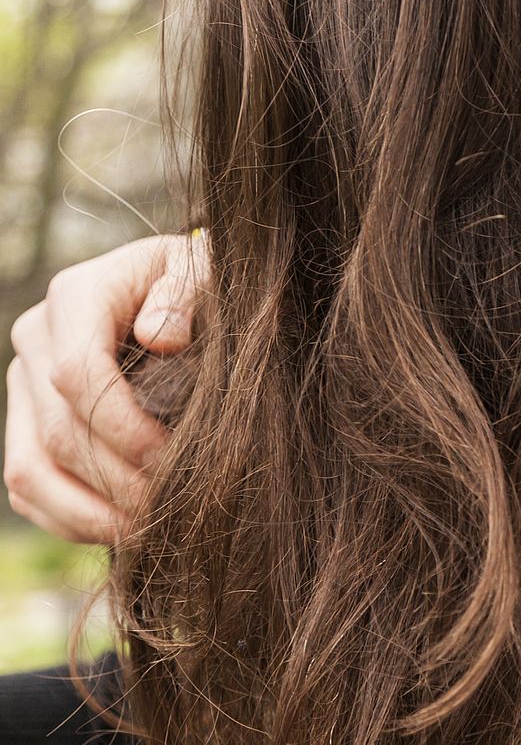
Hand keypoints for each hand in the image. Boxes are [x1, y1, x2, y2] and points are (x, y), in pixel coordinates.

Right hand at [4, 233, 203, 541]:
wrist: (185, 291)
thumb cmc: (206, 282)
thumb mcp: (209, 273)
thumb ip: (185, 296)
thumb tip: (161, 337)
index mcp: (76, 296)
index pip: (76, 373)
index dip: (123, 425)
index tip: (173, 456)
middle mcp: (36, 339)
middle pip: (58, 430)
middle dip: (118, 479)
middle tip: (176, 505)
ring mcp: (25, 385)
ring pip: (30, 470)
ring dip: (89, 513)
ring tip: (149, 531)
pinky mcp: (27, 423)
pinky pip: (28, 486)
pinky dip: (70, 518)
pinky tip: (121, 531)